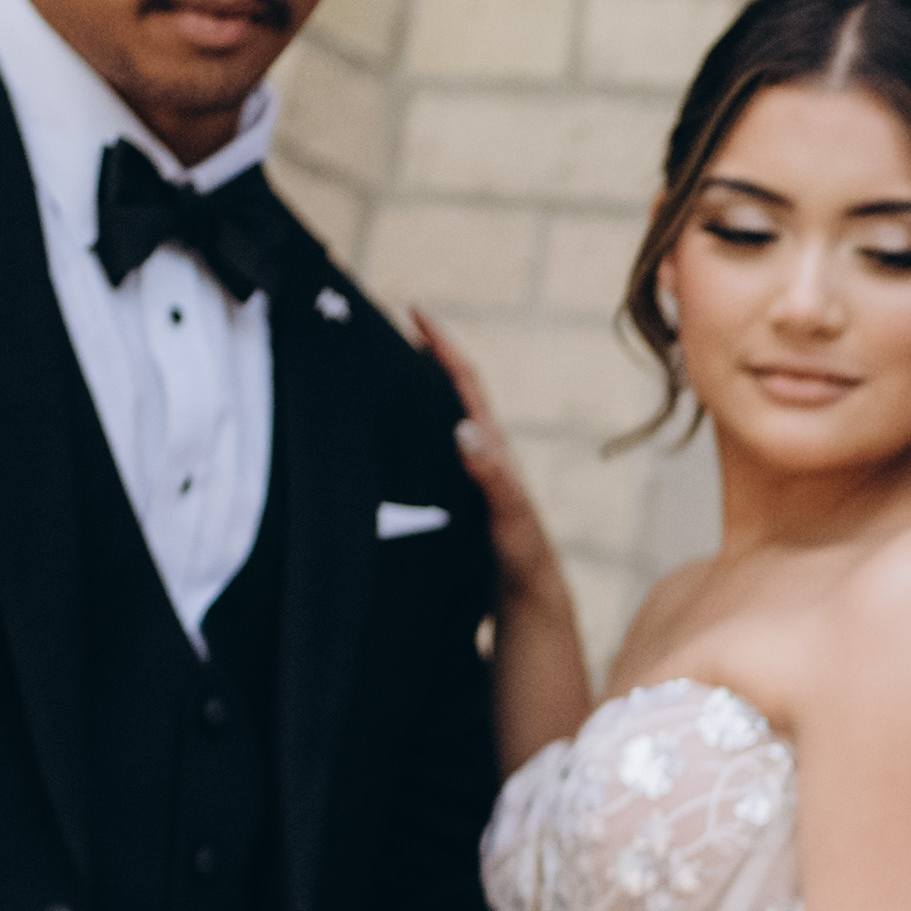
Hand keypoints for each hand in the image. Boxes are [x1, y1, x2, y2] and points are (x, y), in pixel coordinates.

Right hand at [411, 309, 572, 621]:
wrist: (531, 599)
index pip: (466, 384)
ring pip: (441, 421)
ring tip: (379, 371)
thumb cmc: (523, 558)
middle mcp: (483, 453)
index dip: (443, 346)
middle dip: (425, 359)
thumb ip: (491, 475)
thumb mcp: (508, 515)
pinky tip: (387, 438)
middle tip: (386, 330)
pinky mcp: (460, 497)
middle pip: (452, 393)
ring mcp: (471, 474)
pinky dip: (412, 431)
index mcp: (493, 448)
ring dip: (416, 393)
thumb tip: (465, 427)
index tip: (416, 311)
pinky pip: (432, 451)